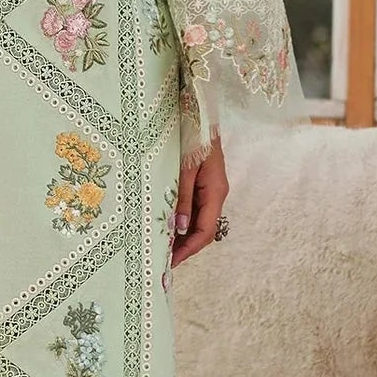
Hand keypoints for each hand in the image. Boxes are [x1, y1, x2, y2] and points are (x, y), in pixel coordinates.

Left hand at [171, 135, 227, 266]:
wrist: (199, 114)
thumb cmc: (193, 137)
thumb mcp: (185, 168)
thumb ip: (183, 198)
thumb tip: (180, 228)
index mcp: (216, 192)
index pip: (205, 231)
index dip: (189, 249)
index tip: (170, 262)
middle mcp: (216, 194)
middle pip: (203, 229)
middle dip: (184, 247)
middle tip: (162, 260)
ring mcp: (210, 189)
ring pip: (198, 220)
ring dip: (182, 235)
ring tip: (161, 246)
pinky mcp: (202, 184)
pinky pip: (194, 208)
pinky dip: (181, 220)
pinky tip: (166, 224)